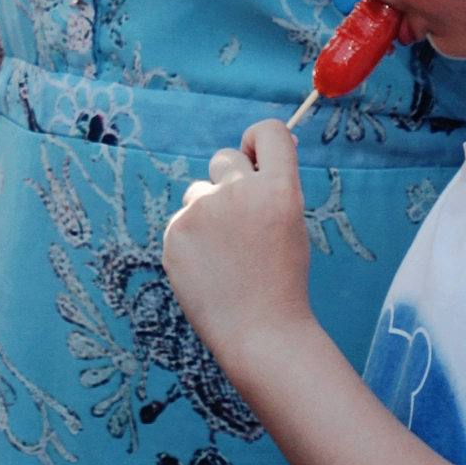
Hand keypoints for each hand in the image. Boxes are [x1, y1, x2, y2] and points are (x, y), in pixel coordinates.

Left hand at [163, 121, 320, 385]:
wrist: (260, 333)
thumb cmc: (282, 281)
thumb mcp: (291, 225)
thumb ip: (272, 187)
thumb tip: (254, 152)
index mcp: (279, 188)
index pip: (270, 131)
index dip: (260, 140)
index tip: (256, 158)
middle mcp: (239, 191)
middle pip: (225, 158)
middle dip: (231, 179)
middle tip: (240, 219)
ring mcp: (202, 211)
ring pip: (199, 193)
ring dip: (209, 213)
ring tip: (227, 257)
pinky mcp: (174, 232)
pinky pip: (182, 222)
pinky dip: (192, 240)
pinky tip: (209, 269)